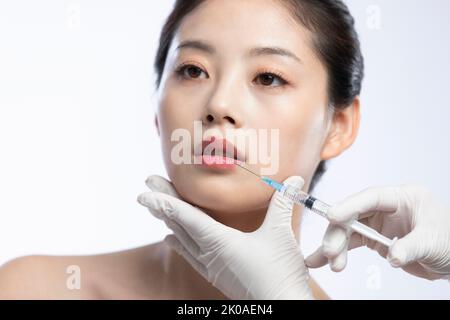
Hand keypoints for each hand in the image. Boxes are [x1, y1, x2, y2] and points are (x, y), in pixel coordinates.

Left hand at [138, 175, 312, 299]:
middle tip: (147, 184)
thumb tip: (295, 179)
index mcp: (219, 241)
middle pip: (179, 223)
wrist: (281, 309)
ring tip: (154, 206)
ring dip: (168, 220)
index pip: (185, 216)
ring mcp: (211, 266)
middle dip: (162, 203)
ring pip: (182, 238)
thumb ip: (282, 203)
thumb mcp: (280, 234)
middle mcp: (209, 253)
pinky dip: (178, 243)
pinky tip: (170, 239)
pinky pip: (190, 255)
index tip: (144, 191)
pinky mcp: (217, 275)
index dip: (164, 201)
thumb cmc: (279, 273)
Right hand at [305, 185, 449, 279]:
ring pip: (348, 230)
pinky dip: (339, 252)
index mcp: (402, 197)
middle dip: (338, 233)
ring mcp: (378, 223)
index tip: (332, 216)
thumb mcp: (432, 242)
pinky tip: (323, 261)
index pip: (371, 197)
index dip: (350, 205)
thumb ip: (411, 247)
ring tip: (329, 263)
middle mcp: (386, 208)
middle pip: (353, 215)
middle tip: (330, 250)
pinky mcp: (373, 238)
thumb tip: (393, 256)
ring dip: (335, 245)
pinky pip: (351, 243)